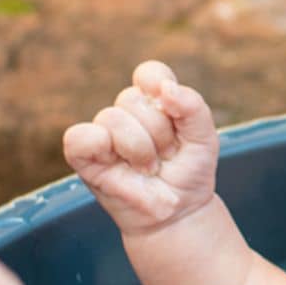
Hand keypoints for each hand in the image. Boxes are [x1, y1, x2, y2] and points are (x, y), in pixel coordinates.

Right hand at [63, 61, 218, 234]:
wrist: (178, 212)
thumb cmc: (189, 171)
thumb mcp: (205, 138)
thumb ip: (193, 106)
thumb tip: (165, 88)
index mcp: (154, 100)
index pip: (149, 73)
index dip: (158, 86)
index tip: (173, 112)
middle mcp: (126, 112)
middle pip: (134, 99)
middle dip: (159, 133)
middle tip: (165, 157)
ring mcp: (104, 132)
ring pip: (114, 118)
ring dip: (139, 149)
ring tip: (148, 168)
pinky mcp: (82, 154)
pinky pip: (80, 136)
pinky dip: (100, 146)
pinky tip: (118, 164)